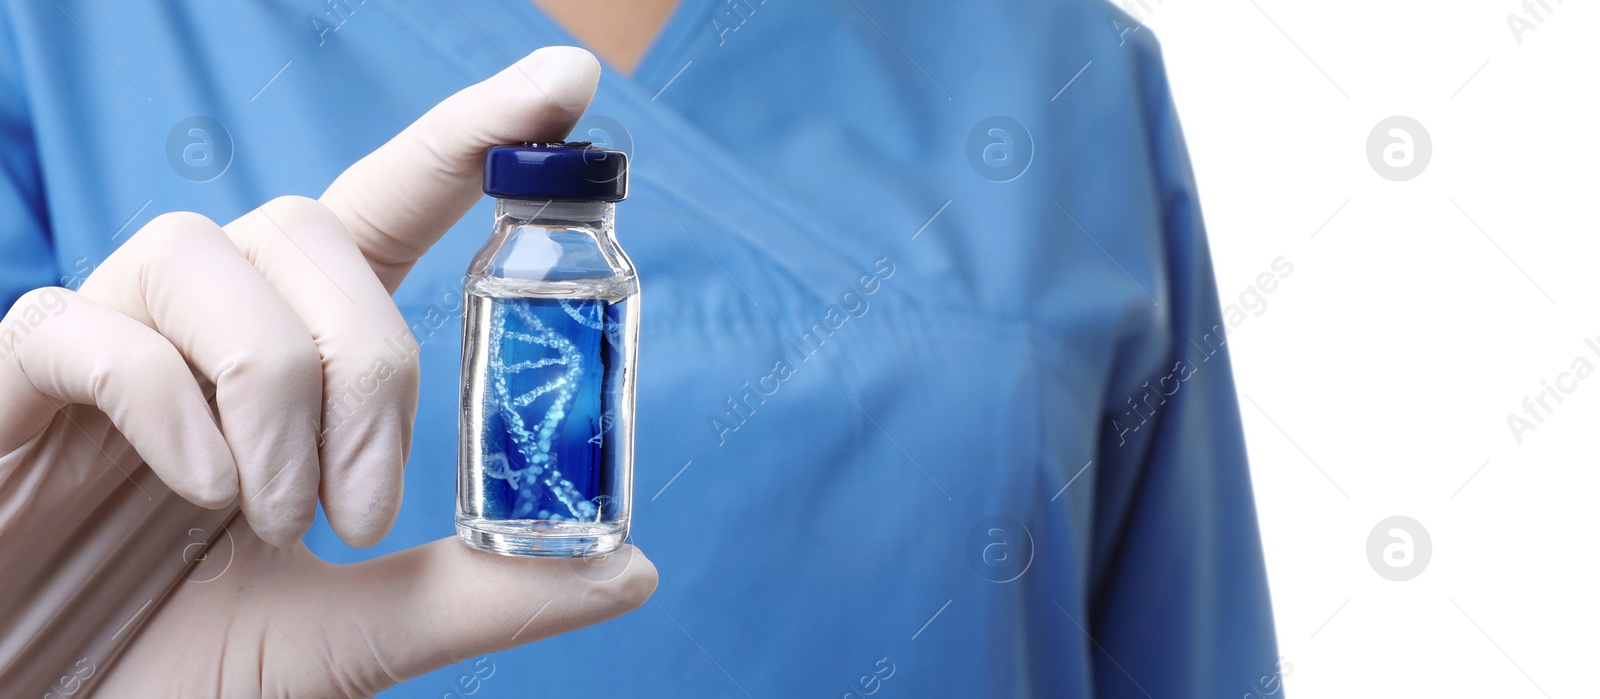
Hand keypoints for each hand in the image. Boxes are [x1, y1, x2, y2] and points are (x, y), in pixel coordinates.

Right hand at [0, 47, 655, 696]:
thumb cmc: (180, 663)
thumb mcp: (355, 633)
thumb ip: (479, 592)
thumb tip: (631, 567)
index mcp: (297, 356)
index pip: (394, 208)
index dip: (475, 137)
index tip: (571, 86)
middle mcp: (210, 319)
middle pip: (313, 228)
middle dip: (370, 364)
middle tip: (359, 513)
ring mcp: (110, 338)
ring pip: (212, 258)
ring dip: (275, 394)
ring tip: (271, 517)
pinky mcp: (19, 376)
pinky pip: (95, 329)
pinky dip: (169, 406)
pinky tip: (198, 490)